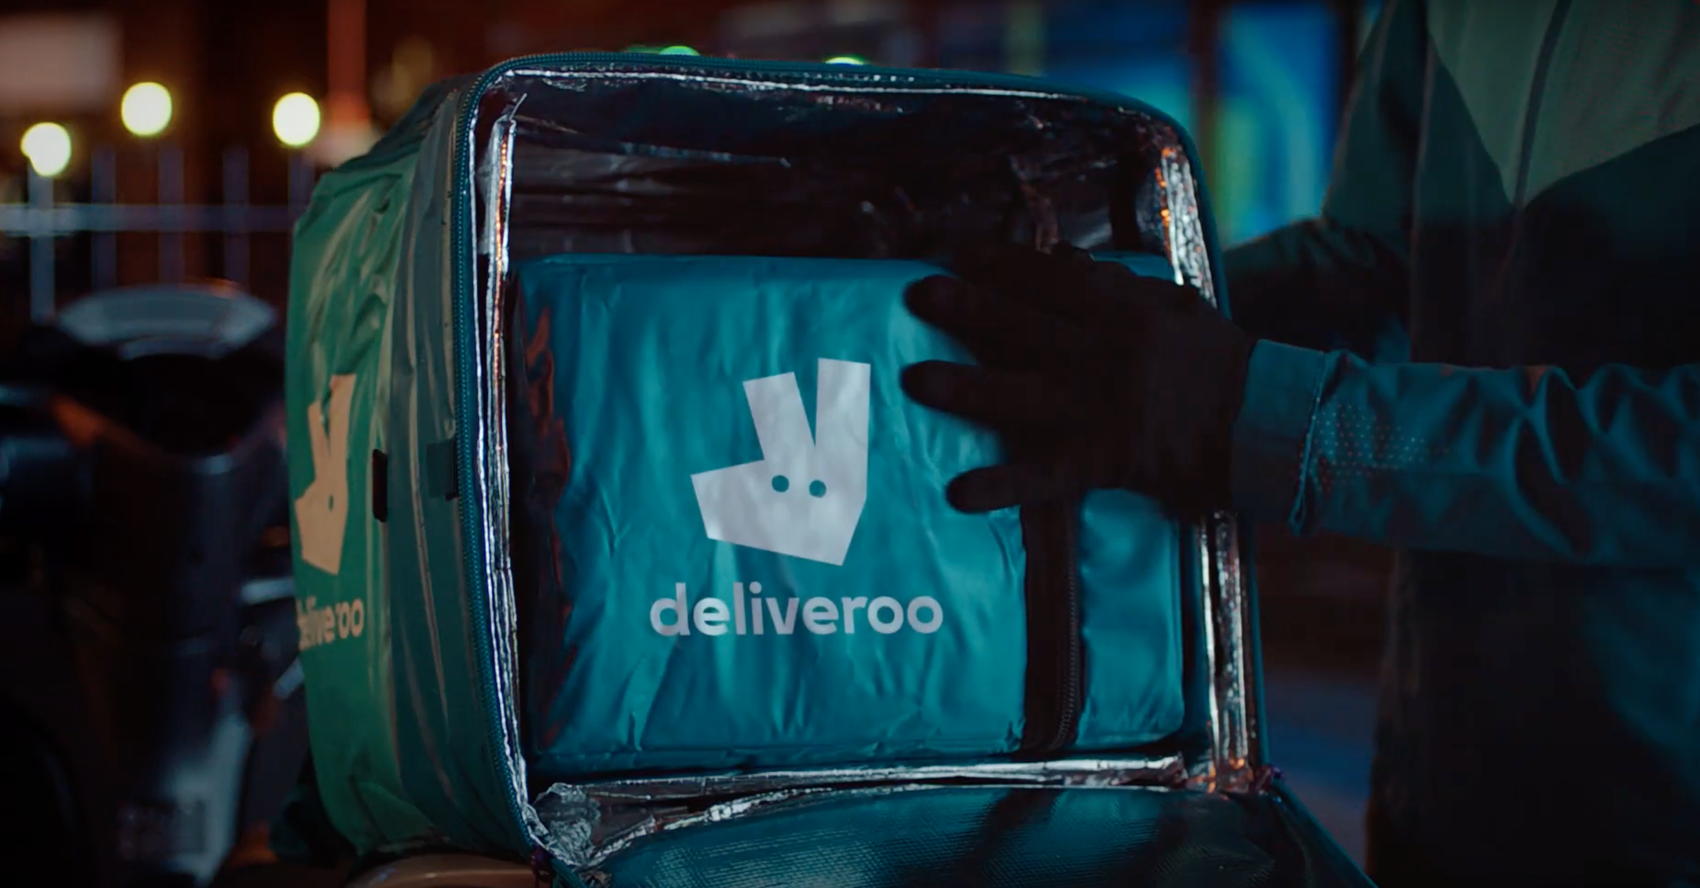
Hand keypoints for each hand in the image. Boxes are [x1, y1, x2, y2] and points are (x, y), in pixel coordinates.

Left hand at [900, 245, 1254, 513]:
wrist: (1270, 422)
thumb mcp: (1176, 306)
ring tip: (916, 381)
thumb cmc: (1221, 362)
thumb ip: (1120, 284)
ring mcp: (1103, 407)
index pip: (1051, 279)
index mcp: (1125, 310)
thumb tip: (1066, 261)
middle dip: (968, 310)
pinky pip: (1047, 474)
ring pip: (1022, 393)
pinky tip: (960, 493)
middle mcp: (1106, 352)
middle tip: (918, 296)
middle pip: (1025, 326)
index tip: (956, 253)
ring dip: (966, 388)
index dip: (1001, 265)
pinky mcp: (1107, 458)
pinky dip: (1003, 485)